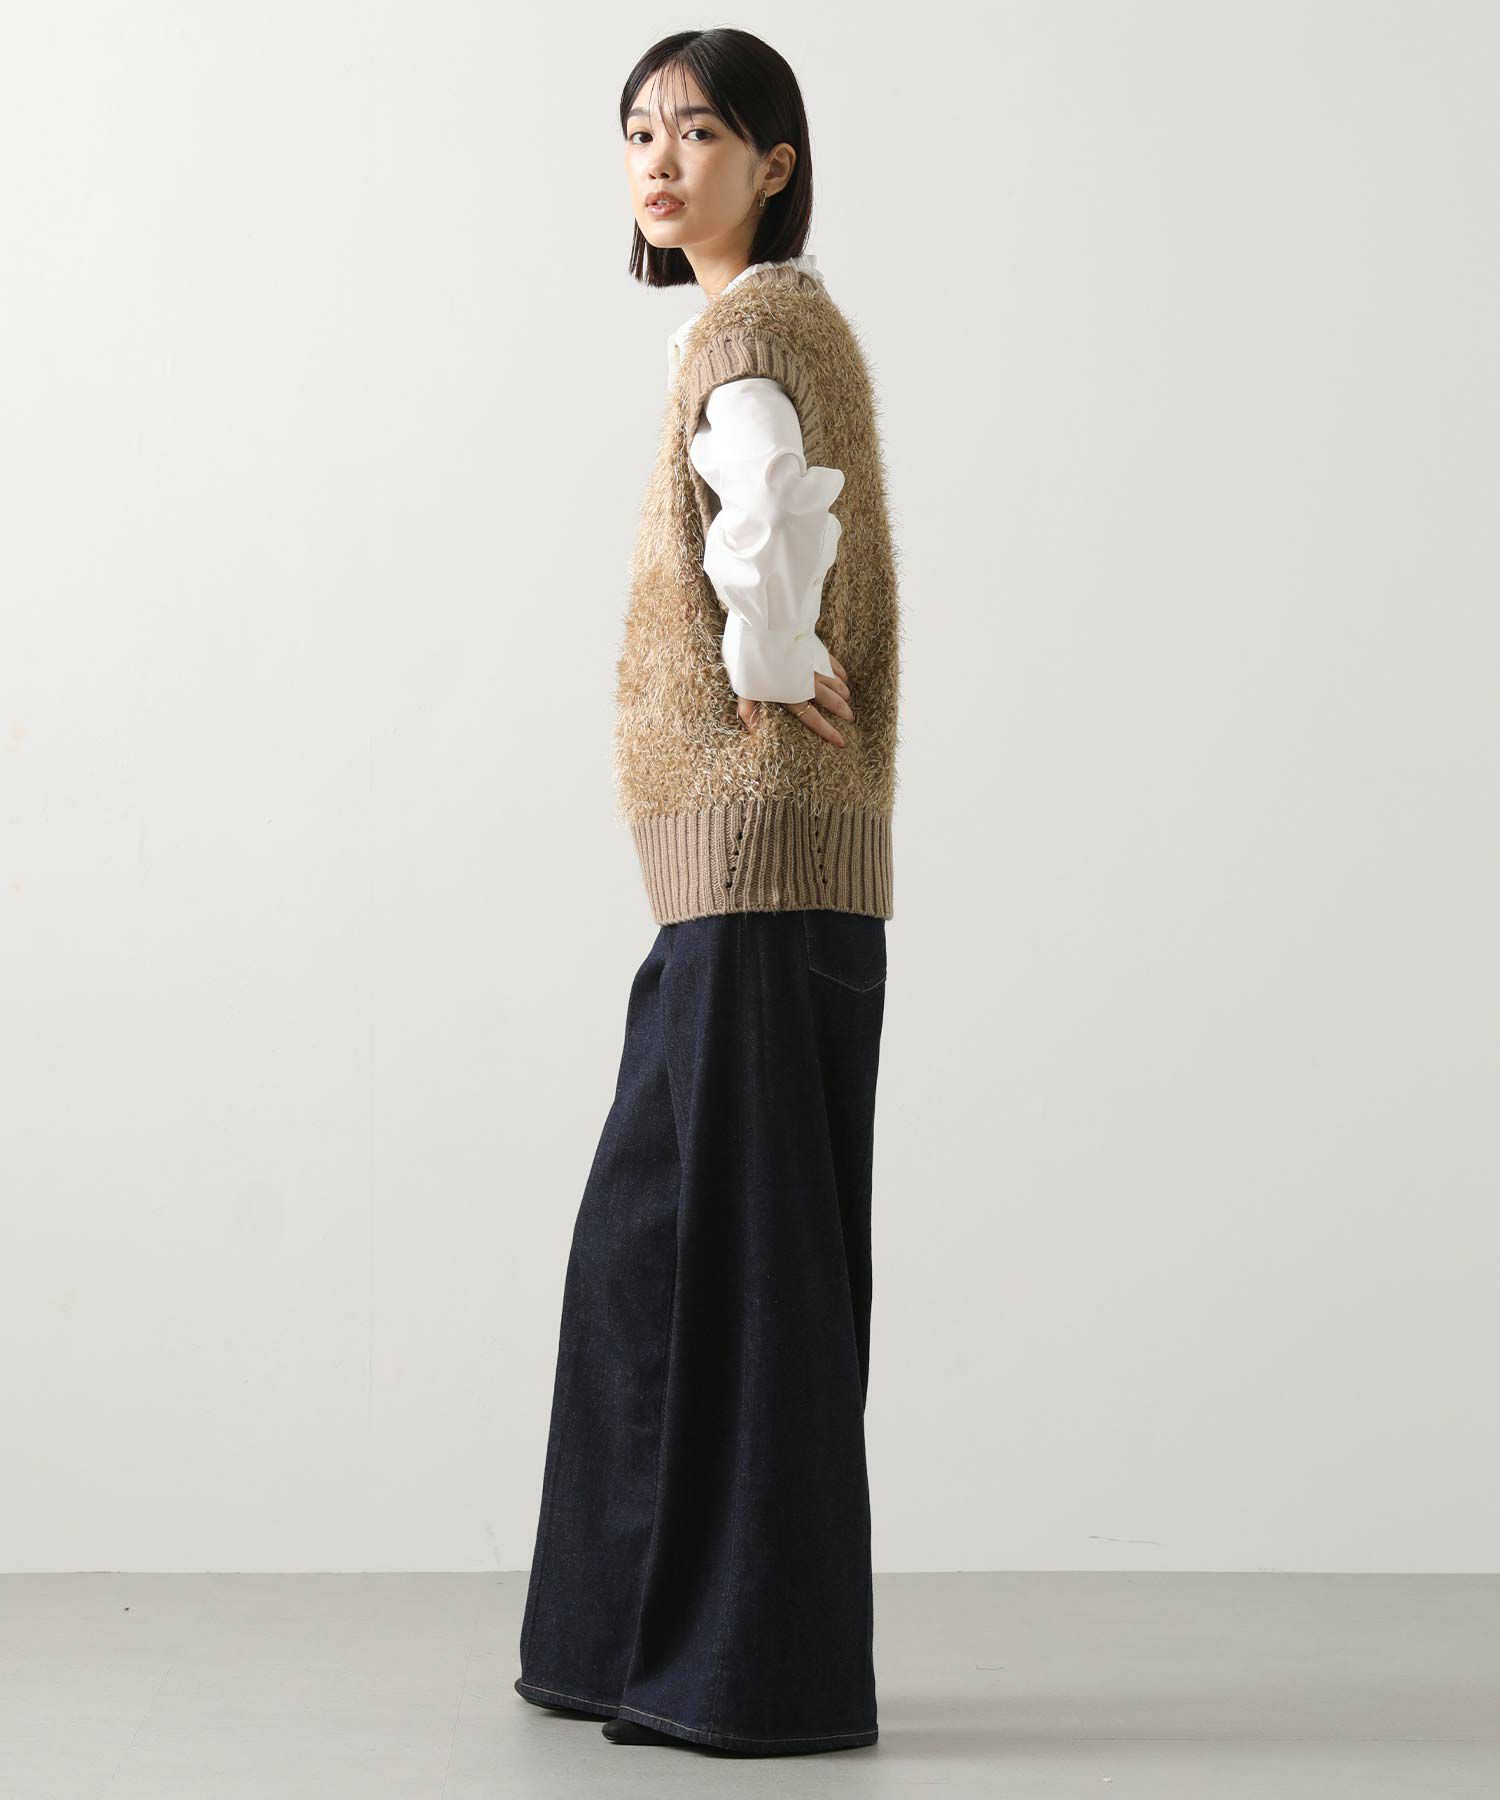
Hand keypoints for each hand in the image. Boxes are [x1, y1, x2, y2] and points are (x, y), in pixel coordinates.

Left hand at [737, 653, 854, 746]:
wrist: (763, 621)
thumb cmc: (748, 655)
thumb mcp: (743, 684)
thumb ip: (748, 709)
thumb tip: (751, 730)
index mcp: (790, 693)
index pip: (812, 718)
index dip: (827, 731)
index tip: (841, 741)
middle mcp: (806, 681)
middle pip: (830, 700)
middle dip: (842, 711)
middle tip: (851, 718)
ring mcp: (812, 663)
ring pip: (834, 681)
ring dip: (843, 692)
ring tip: (849, 699)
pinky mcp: (814, 646)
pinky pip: (832, 662)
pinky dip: (840, 671)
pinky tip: (845, 676)